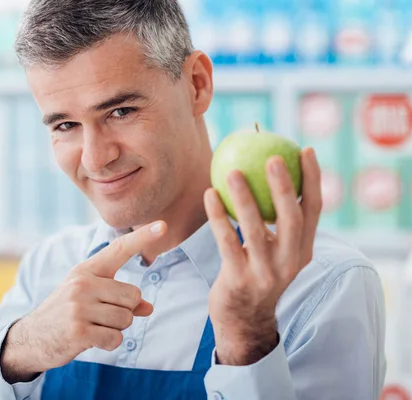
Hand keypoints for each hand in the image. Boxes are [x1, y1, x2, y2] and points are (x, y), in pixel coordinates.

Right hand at [0, 221, 166, 381]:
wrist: (32, 338)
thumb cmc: (67, 313)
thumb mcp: (90, 298)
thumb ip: (120, 299)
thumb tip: (148, 307)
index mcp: (86, 270)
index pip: (119, 249)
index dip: (142, 238)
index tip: (163, 225)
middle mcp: (82, 283)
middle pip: (133, 296)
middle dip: (125, 311)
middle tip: (100, 316)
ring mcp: (79, 307)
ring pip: (126, 319)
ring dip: (116, 329)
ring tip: (94, 327)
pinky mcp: (78, 331)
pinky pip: (115, 339)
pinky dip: (109, 343)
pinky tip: (91, 340)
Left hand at [204, 147, 321, 365]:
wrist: (243, 319)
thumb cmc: (256, 273)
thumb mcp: (275, 251)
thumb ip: (276, 221)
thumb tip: (265, 174)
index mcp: (303, 250)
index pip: (314, 210)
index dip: (313, 179)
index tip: (306, 150)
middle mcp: (290, 261)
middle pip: (292, 218)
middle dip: (285, 186)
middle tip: (272, 157)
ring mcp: (265, 272)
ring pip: (256, 228)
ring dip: (244, 197)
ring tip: (232, 171)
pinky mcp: (239, 279)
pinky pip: (227, 241)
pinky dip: (218, 217)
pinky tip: (209, 194)